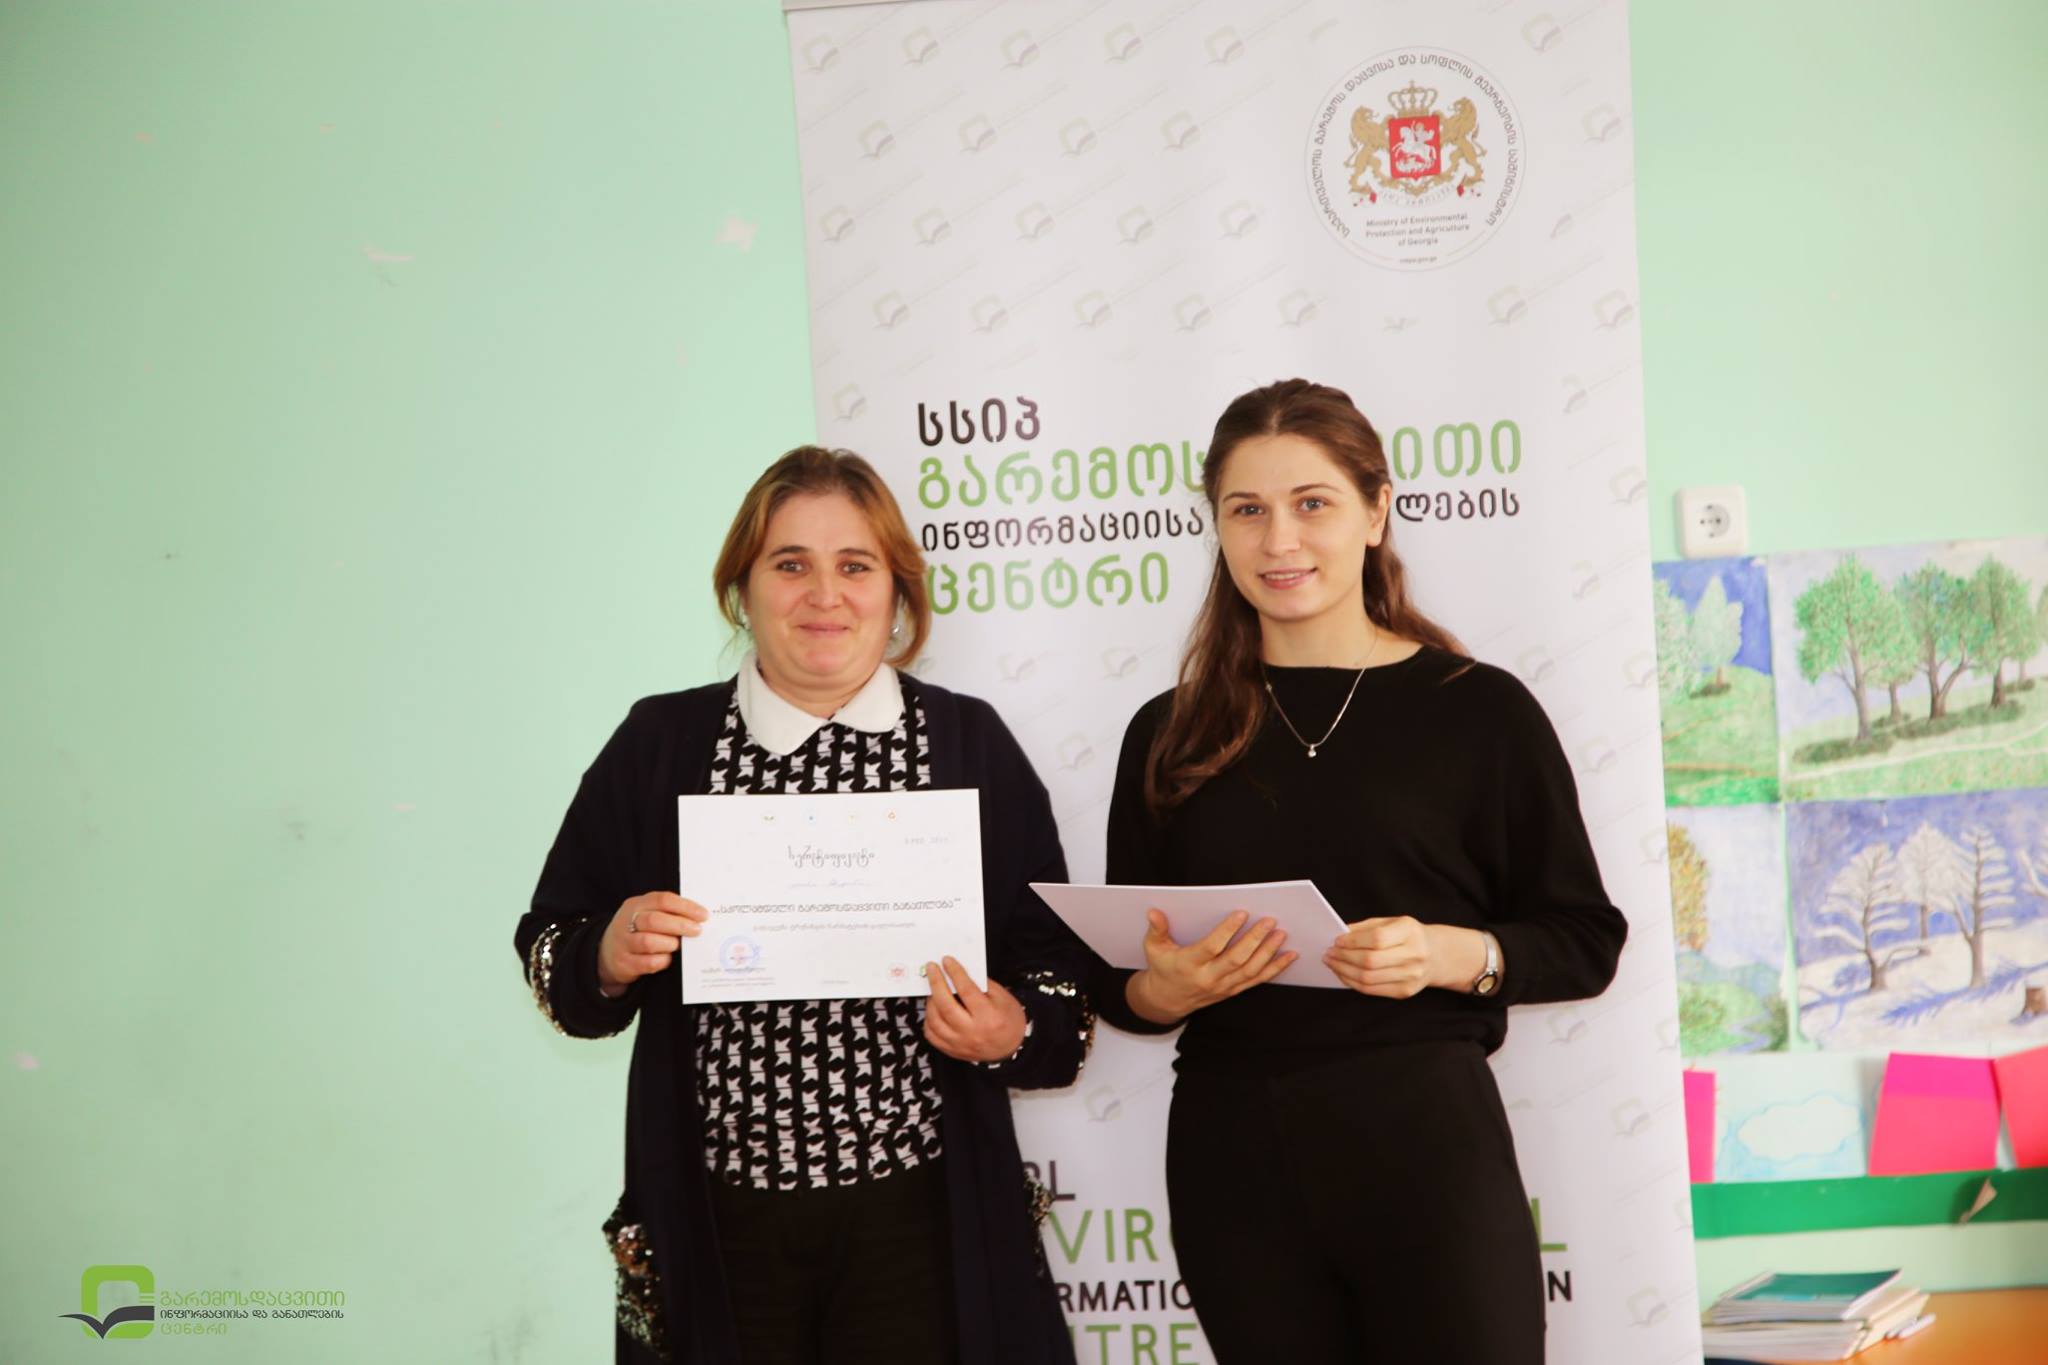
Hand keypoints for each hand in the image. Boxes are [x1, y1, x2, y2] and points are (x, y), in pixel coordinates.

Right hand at [597, 892, 707, 997]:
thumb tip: (698, 917)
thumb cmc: (635, 931)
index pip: (662, 900)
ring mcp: (623, 943)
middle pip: (654, 920)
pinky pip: (647, 963)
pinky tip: (668, 959)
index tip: (703, 915)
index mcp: (636, 904)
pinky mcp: (624, 963)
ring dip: (670, 944)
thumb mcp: (645, 914)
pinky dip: (663, 961)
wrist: (606, 954)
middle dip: (680, 925)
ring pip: (648, 941)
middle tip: (697, 931)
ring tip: (679, 946)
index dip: (685, 907)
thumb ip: (666, 913)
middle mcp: (626, 922)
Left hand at [923, 957, 1028, 1062]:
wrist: (1012, 1047)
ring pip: (935, 1021)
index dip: (955, 972)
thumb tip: (960, 971)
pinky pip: (932, 1035)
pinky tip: (933, 1009)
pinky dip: (928, 1020)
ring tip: (933, 990)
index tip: (947, 961)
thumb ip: (981, 984)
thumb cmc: (1009, 1021)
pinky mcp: (952, 1050)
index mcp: (989, 1017)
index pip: (966, 990)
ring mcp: (960, 1043)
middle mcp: (972, 1032)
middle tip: (932, 969)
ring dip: (930, 1001)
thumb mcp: (1003, 997)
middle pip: (946, 1006)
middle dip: (936, 983)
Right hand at [1126, 909, 1296, 1024]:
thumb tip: (1154, 911)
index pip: (1211, 947)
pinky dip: (1275, 968)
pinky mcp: (1233, 991)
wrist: (1167, 1000)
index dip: (1227, 931)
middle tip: (1269, 921)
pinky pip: (1257, 980)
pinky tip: (1289, 956)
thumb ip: (1157, 929)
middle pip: (1236, 959)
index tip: (1242, 914)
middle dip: (1255, 939)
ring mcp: (1223, 987)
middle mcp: (1208, 978)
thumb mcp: (1153, 948)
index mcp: (1189, 964)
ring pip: (1250, 971)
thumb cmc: (1162, 968)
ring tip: (1281, 934)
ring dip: (1268, 952)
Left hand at [1323, 918, 1481, 997]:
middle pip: (1370, 961)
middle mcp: (1414, 955)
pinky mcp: (1405, 992)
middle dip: (1343, 957)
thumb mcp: (1390, 922)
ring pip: (1368, 978)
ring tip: (1332, 963)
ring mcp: (1411, 976)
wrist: (1436, 955)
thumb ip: (1365, 927)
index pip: (1376, 939)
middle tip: (1328, 953)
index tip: (1336, 940)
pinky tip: (1343, 974)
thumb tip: (1339, 935)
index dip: (1352, 941)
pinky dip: (1352, 982)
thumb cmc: (1408, 935)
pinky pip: (1371, 990)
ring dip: (1344, 971)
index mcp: (1410, 932)